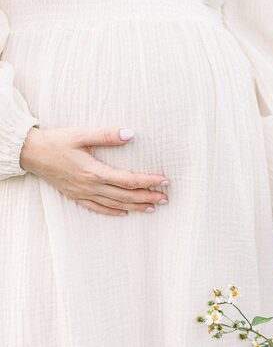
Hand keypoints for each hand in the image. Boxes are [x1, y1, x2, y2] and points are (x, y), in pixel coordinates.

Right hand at [19, 126, 169, 215]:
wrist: (31, 153)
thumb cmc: (57, 141)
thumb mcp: (81, 134)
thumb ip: (107, 135)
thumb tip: (130, 133)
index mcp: (94, 172)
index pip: (128, 180)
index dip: (148, 181)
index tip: (165, 181)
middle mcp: (90, 186)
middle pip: (125, 195)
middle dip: (147, 197)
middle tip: (166, 199)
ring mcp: (82, 193)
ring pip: (114, 204)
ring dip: (134, 206)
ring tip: (152, 207)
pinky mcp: (75, 196)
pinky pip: (97, 208)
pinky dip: (112, 211)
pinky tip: (124, 212)